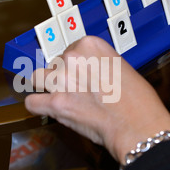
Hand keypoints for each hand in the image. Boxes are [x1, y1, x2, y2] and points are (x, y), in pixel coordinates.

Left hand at [24, 36, 169, 164]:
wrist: (138, 125)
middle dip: (63, 76)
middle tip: (77, 91)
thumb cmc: (137, 101)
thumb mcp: (122, 67)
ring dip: (46, 87)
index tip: (82, 75)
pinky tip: (46, 110)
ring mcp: (62, 80)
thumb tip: (89, 71)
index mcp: (90, 44)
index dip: (75, 64)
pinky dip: (38, 107)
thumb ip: (100, 64)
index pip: (70, 49)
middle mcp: (73, 57)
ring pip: (38, 78)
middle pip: (55, 63)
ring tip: (58, 97)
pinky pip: (32, 102)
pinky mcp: (55, 103)